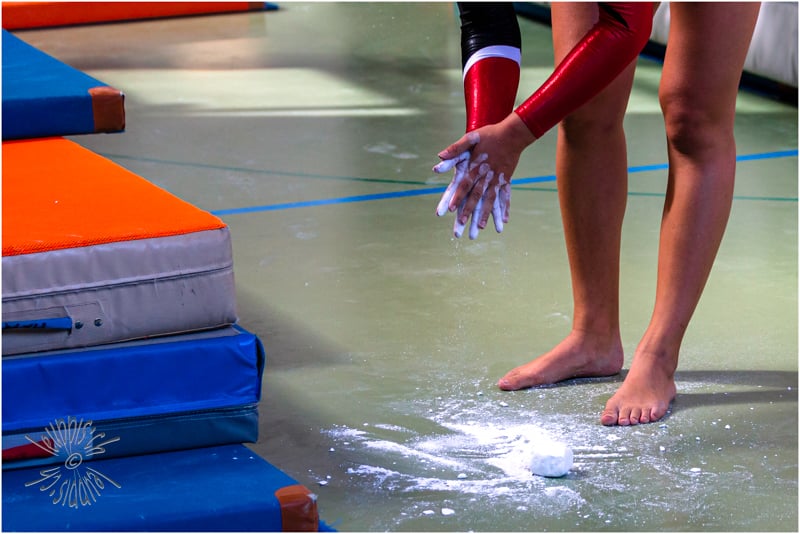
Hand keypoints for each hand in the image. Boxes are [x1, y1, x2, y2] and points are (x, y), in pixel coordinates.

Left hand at [433, 115, 532, 238]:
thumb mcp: (471, 138)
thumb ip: (456, 148)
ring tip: (480, 227)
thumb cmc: (490, 135)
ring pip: (490, 199)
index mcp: (475, 167)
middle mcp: (486, 175)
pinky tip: (504, 220)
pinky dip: (505, 208)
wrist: (513, 134)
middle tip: (460, 223)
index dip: (457, 197)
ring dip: (485, 214)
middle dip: (468, 210)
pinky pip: (506, 196)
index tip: (451, 209)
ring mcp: (497, 179)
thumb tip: (440, 156)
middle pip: (476, 195)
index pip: (464, 185)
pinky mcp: (506, 179)